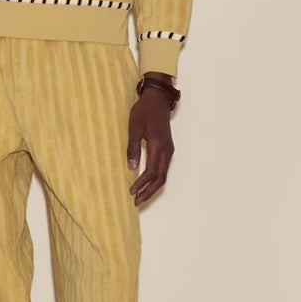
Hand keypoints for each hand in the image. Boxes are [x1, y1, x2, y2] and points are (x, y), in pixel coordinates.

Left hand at [126, 81, 174, 206]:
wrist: (158, 99)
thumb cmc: (144, 111)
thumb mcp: (134, 127)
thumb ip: (132, 147)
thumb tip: (132, 167)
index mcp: (158, 145)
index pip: (151, 171)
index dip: (141, 184)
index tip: (131, 191)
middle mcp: (166, 150)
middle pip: (160, 178)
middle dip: (148, 192)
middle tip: (136, 202)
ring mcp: (169, 150)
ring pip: (163, 175)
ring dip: (153, 187)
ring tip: (141, 196)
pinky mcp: (168, 149)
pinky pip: (163, 169)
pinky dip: (156, 179)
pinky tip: (147, 183)